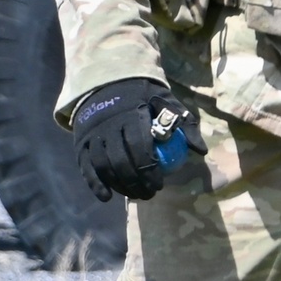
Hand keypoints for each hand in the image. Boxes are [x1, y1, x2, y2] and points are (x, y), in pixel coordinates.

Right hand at [72, 78, 205, 202]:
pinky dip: (95, 184)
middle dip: (136, 183)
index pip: (139, 147)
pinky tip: (107, 197)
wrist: (106, 82)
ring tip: (135, 196)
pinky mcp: (81, 143)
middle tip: (149, 194)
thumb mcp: (164, 100)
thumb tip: (200, 150)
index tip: (159, 184)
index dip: (150, 170)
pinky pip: (86, 167)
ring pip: (104, 166)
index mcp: (130, 114)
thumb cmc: (140, 95)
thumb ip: (184, 123)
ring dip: (119, 186)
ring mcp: (92, 135)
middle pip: (121, 161)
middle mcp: (108, 125)